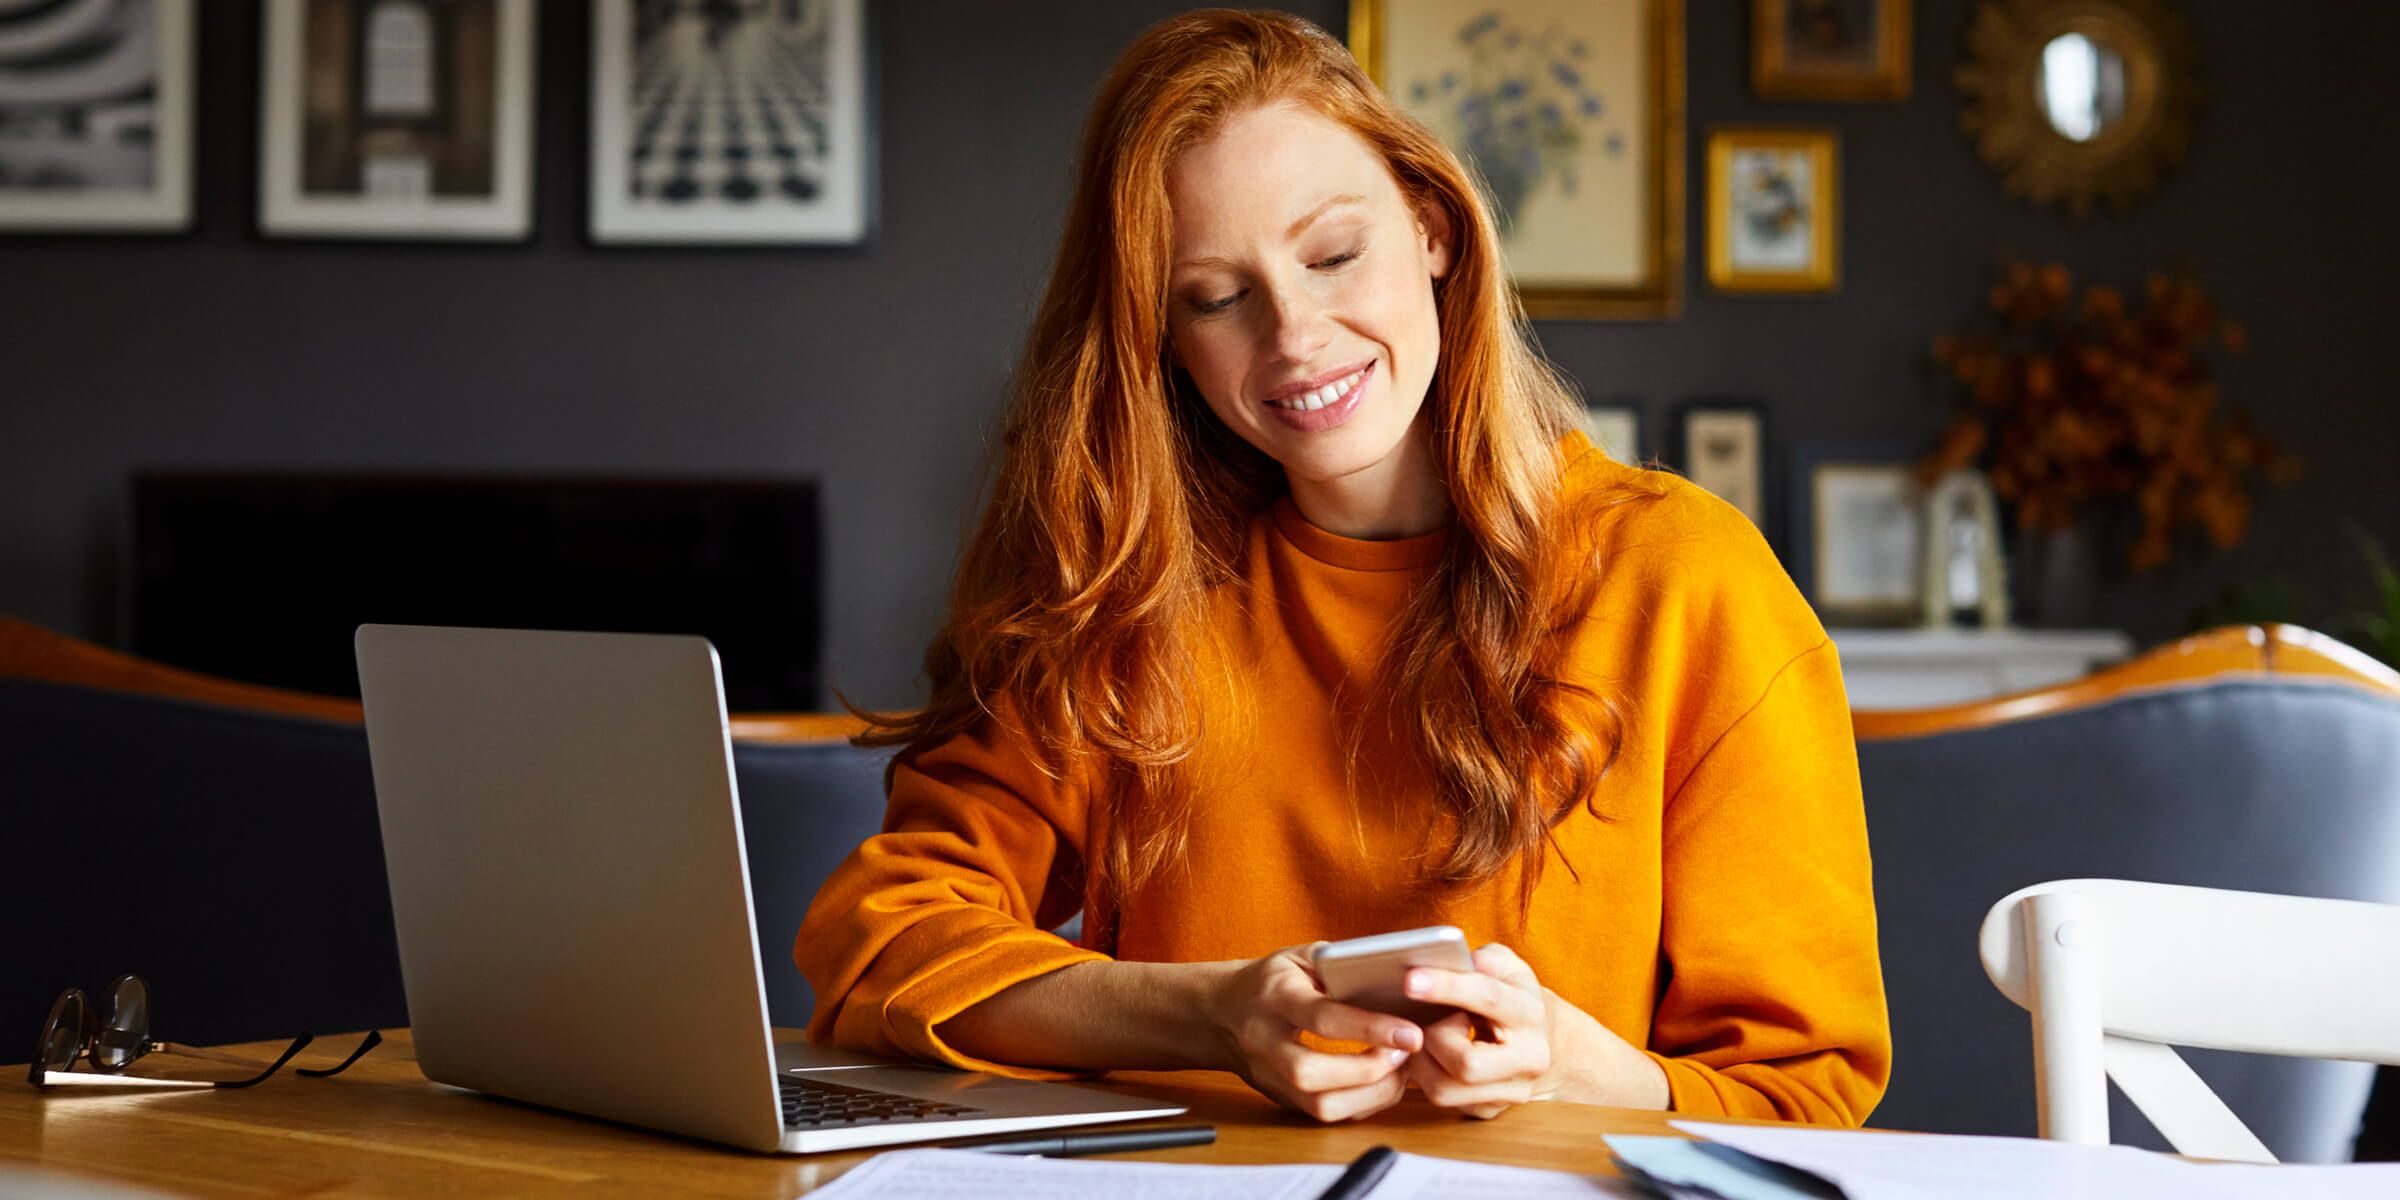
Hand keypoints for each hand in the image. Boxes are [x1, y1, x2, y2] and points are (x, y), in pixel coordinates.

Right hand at [1203, 944, 1424, 1121]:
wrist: (1219, 1013)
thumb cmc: (1270, 980)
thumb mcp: (1300, 957)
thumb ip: (1340, 963)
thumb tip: (1395, 978)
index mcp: (1274, 997)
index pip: (1322, 1018)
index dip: (1370, 1028)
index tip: (1411, 1033)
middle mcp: (1265, 1041)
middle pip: (1312, 1073)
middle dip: (1369, 1070)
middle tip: (1405, 1054)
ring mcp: (1269, 1076)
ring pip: (1318, 1105)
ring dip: (1370, 1094)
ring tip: (1400, 1070)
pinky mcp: (1280, 1099)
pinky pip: (1324, 1114)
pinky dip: (1362, 1103)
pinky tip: (1382, 1082)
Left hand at [1397, 944, 1669, 1117]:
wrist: (1542, 1041)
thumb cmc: (1512, 996)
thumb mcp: (1508, 968)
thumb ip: (1488, 959)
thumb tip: (1464, 960)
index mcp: (1531, 1014)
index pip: (1488, 998)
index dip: (1447, 987)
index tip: (1410, 980)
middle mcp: (1529, 1059)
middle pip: (1467, 1063)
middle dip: (1434, 1039)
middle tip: (1425, 1019)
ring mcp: (1511, 1091)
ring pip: (1446, 1089)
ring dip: (1422, 1060)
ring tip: (1426, 1035)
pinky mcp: (1490, 1110)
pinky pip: (1442, 1100)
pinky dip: (1424, 1075)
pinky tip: (1429, 1054)